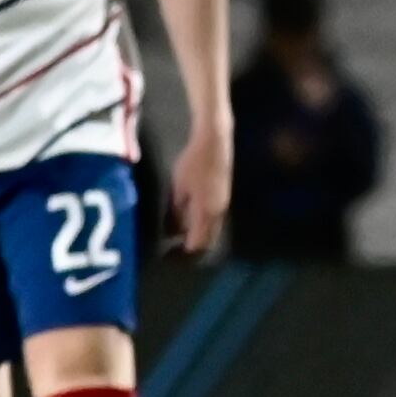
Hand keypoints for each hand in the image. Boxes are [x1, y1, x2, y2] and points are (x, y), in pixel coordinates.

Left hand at [169, 125, 231, 257]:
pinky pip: (214, 219)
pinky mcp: (224, 196)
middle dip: (193, 248)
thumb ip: (176, 212)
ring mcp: (223, 204)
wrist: (215, 142)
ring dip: (199, 235)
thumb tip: (172, 231)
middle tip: (176, 249)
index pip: (197, 242)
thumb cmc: (193, 163)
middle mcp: (218, 212)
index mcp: (206, 212)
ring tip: (181, 235)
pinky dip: (203, 224)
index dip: (185, 252)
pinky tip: (190, 218)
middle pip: (208, 240)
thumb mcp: (179, 188)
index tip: (171, 255)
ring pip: (212, 229)